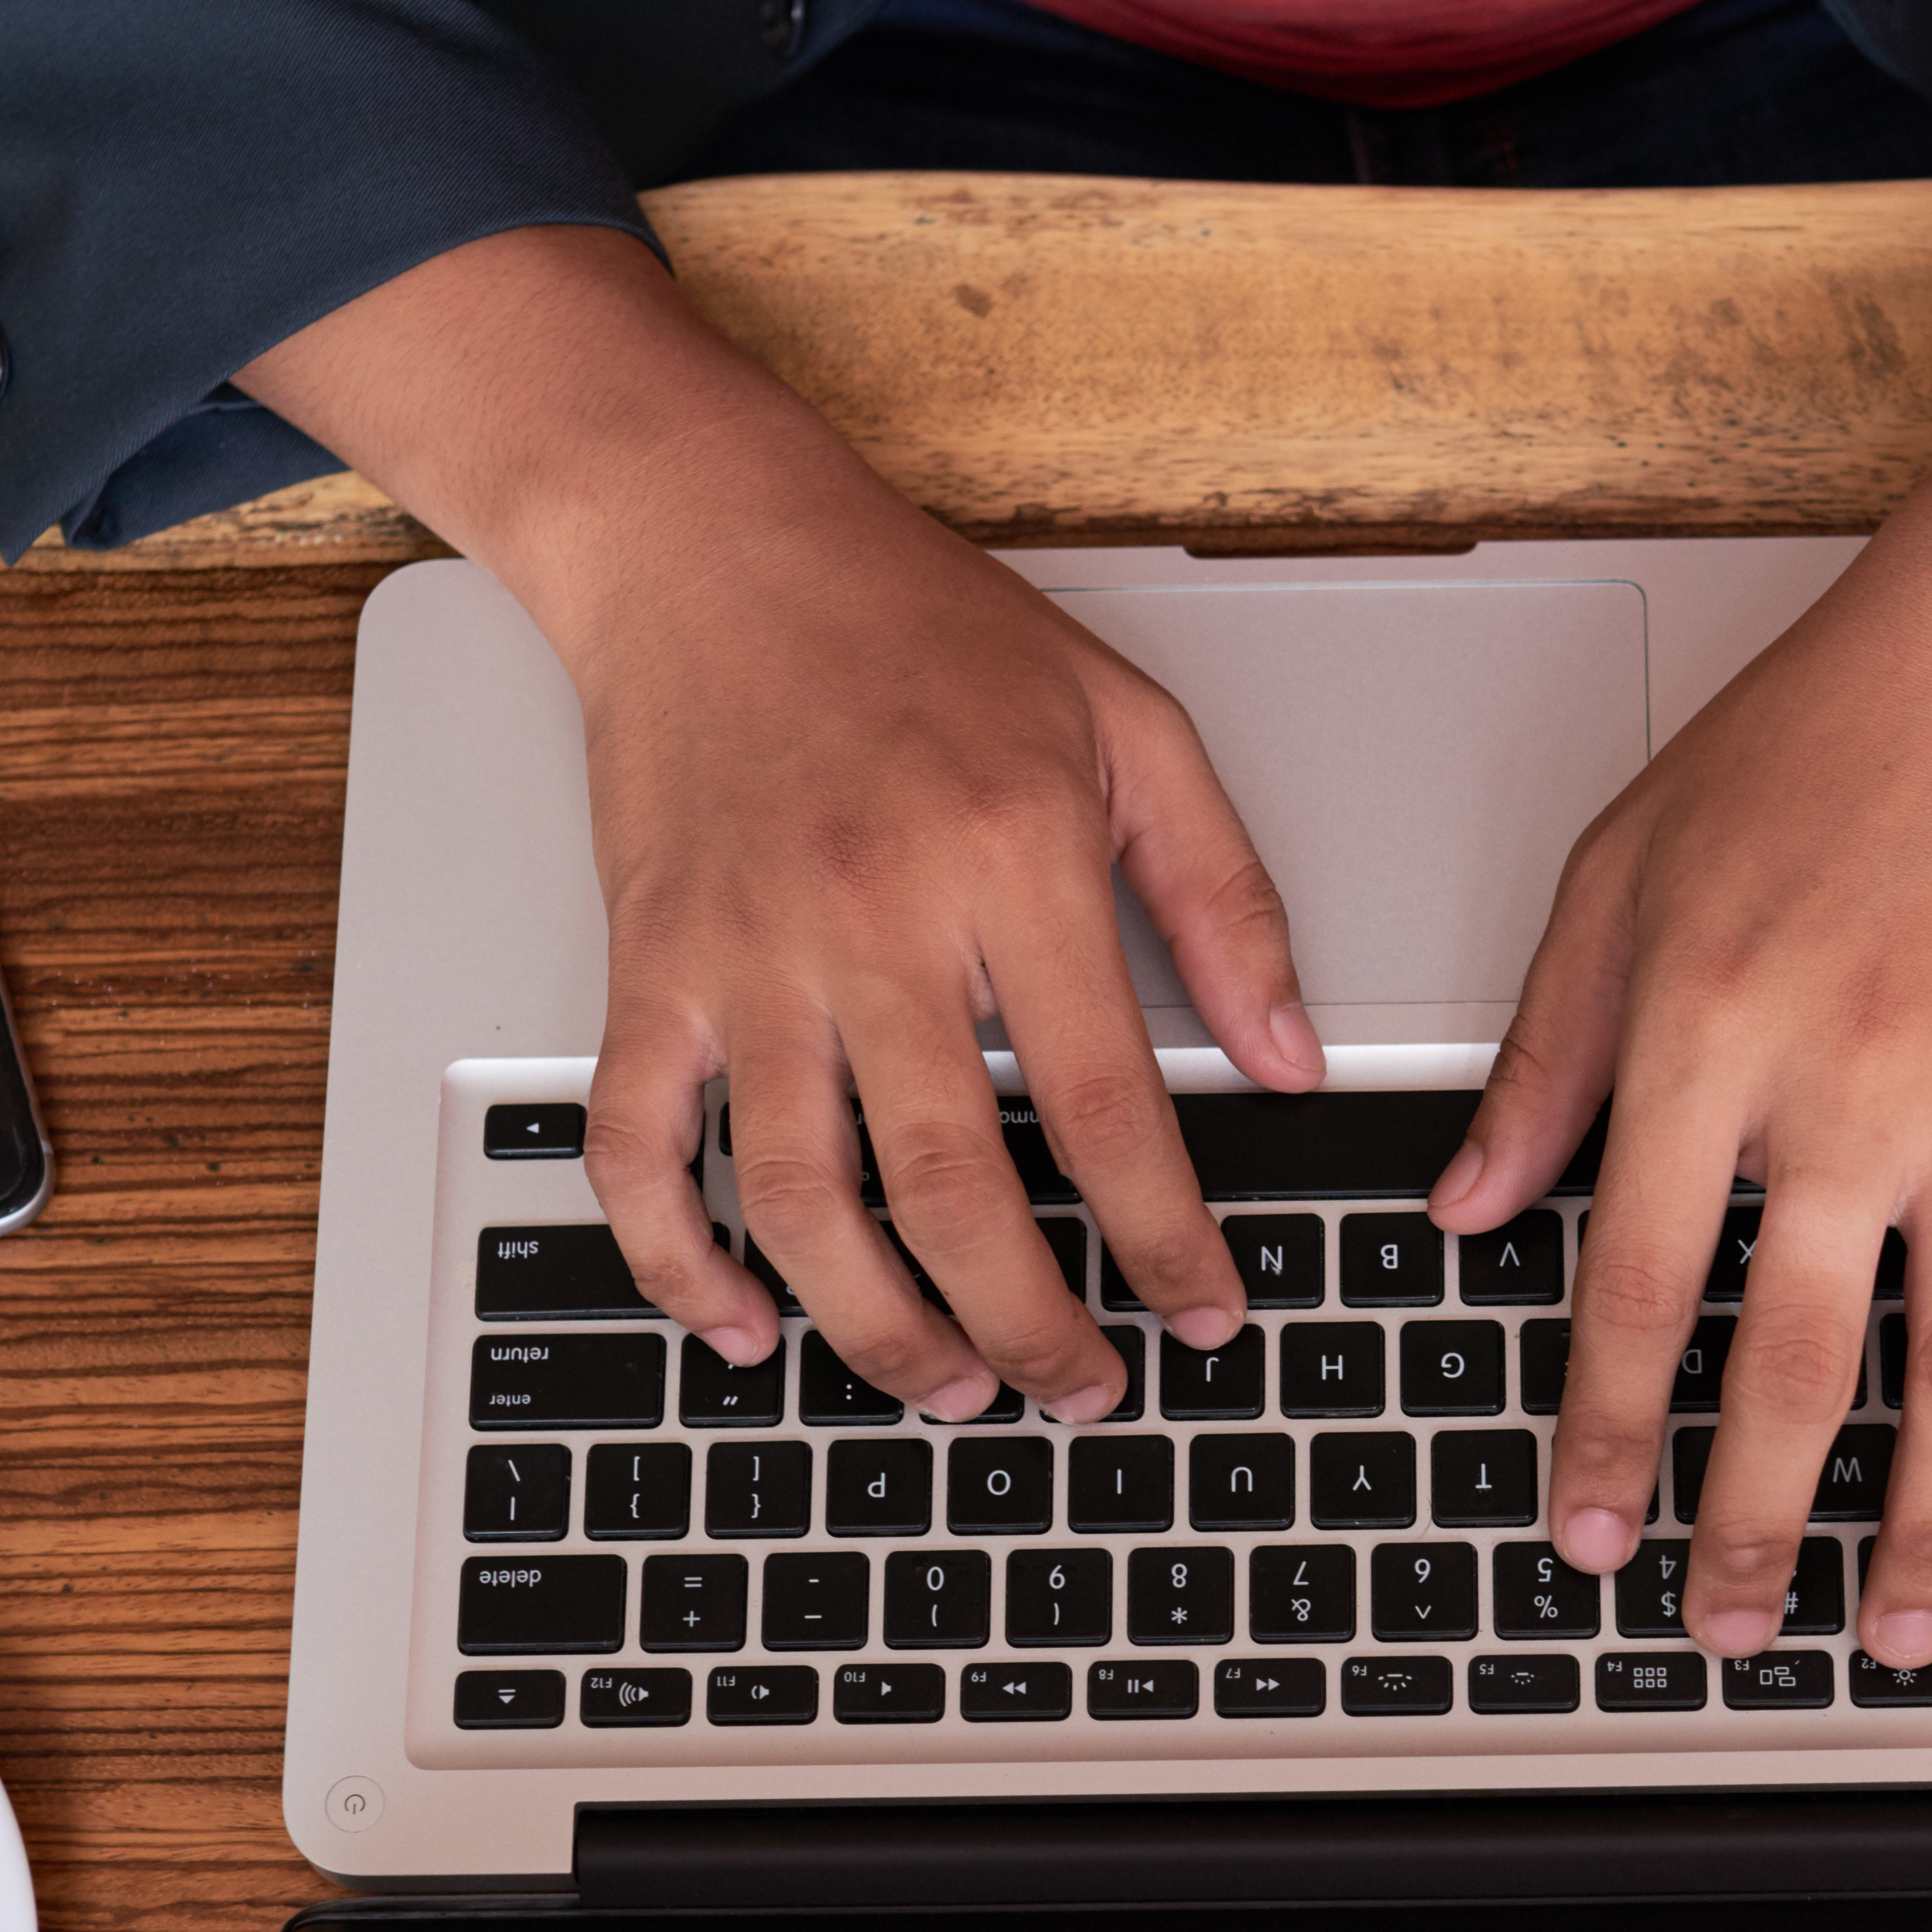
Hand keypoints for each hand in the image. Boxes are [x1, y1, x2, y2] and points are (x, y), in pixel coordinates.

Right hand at [245, 228, 1325, 1420]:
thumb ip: (1224, 898)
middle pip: (952, 1187)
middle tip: (1079, 1392)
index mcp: (1011, 859)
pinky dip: (681, 1258)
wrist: (712, 539)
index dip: (1164, 1236)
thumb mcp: (1126, 727)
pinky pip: (640, 1146)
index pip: (1103, 1106)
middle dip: (1027, 1325)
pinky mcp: (650, 965)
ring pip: (801, 1197)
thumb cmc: (919, 625)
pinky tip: (746, 1323)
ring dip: (878, 1326)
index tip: (1202, 1314)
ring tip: (948, 1389)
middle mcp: (874, 918)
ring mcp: (747, 952)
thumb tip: (1290, 1057)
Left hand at [1436, 307, 1931, 1663]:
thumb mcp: (1617, 877)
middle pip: (1796, 1367)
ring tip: (1898, 1624)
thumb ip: (1544, 1056)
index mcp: (1707, 1038)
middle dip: (1751, 1526)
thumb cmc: (1810, 745)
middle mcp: (1848, 1090)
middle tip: (1728, 1629)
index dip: (1609, 1437)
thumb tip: (1466, 1205)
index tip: (1590, 1536)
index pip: (1639, 1289)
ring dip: (1926, 1522)